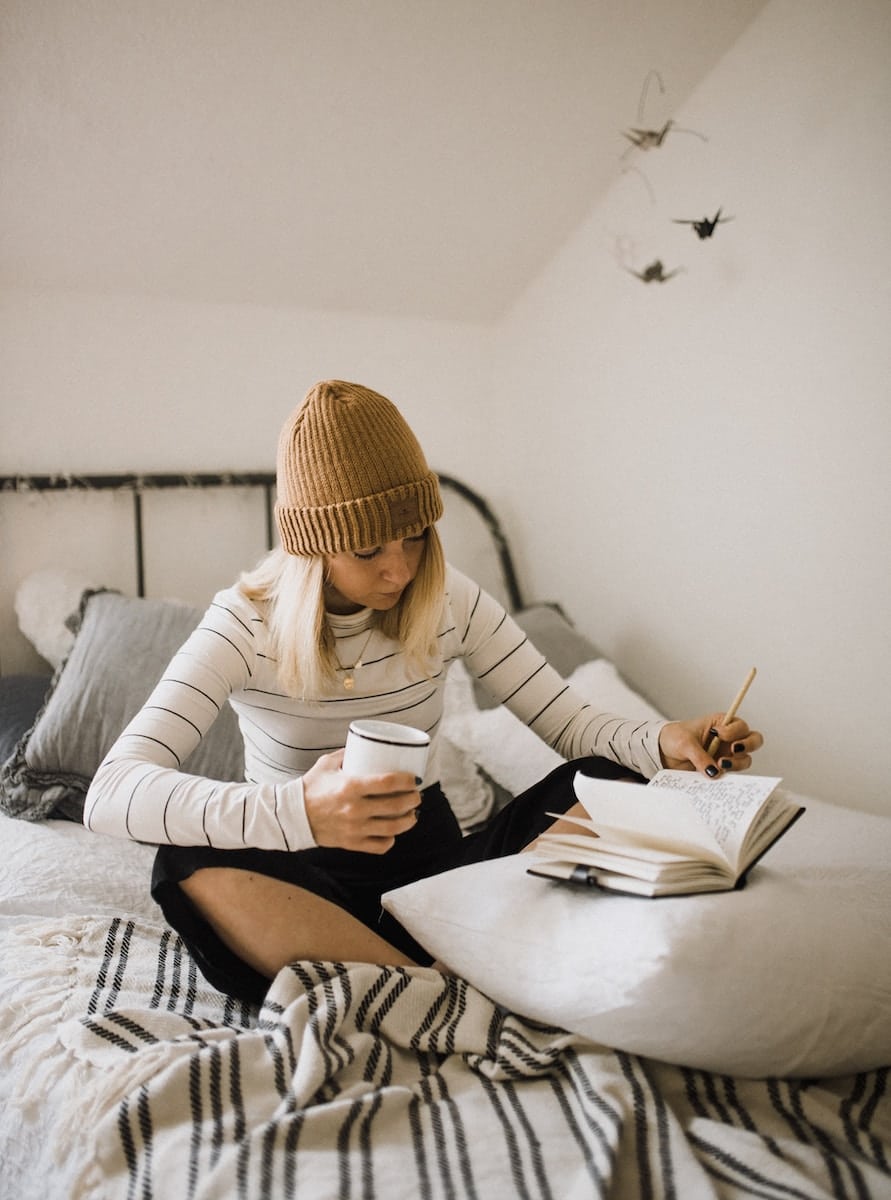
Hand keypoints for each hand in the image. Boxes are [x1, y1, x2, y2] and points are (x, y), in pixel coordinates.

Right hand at [301, 750, 420, 852]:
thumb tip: (368, 744)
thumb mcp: (328, 763)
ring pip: (393, 828)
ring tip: (413, 813)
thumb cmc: (311, 787)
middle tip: (416, 794)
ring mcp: (354, 828)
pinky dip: (391, 839)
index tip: (414, 778)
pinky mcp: (352, 843)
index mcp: (350, 786)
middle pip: (396, 806)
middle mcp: (355, 809)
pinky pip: (380, 846)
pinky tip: (394, 832)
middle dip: (413, 799)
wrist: (292, 816)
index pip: (388, 783)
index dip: (407, 780)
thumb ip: (348, 753)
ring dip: (409, 820)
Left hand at [658, 714, 763, 776]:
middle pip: (753, 740)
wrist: (662, 753)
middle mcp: (728, 739)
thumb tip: (714, 772)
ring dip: (736, 763)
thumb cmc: (674, 738)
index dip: (734, 730)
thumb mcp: (684, 742)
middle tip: (733, 749)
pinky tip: (716, 776)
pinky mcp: (720, 770)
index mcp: (721, 724)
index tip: (719, 734)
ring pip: (745, 760)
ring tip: (720, 764)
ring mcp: (726, 755)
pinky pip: (731, 774)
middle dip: (748, 745)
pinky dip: (727, 776)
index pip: (740, 725)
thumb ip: (699, 756)